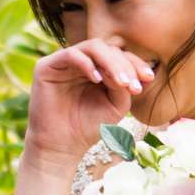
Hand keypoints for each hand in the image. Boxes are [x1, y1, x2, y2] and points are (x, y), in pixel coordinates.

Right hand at [23, 31, 154, 173]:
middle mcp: (80, 62)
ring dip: (111, 63)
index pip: (119, 56)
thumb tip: (134, 69)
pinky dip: (87, 64)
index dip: (135, 64)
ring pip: (92, 47)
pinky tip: (97, 80)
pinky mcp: (46, 67)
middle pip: (108, 49)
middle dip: (125, 65)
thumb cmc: (89, 127)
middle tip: (133, 85)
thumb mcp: (116, 105)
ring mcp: (63, 63)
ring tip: (121, 83)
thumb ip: (124, 85)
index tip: (148, 78)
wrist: (62, 147)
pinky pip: (71, 54)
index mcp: (97, 68)